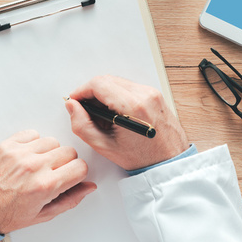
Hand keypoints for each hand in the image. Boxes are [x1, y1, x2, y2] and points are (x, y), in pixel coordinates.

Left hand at [0, 130, 95, 233]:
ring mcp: (20, 154)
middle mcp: (34, 167)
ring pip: (52, 141)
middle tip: (52, 175)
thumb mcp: (43, 215)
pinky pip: (32, 134)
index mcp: (45, 186)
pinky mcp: (7, 145)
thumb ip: (70, 200)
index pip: (80, 167)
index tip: (70, 178)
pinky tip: (27, 157)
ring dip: (49, 152)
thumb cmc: (6, 215)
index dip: (77, 174)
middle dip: (65, 164)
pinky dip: (33, 143)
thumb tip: (88, 187)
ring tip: (38, 166)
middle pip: (69, 152)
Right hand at [65, 75, 188, 170]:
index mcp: (133, 106)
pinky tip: (115, 114)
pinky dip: (117, 96)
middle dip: (91, 92)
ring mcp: (152, 92)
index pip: (99, 84)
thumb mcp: (105, 147)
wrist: (169, 161)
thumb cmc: (142, 158)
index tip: (75, 101)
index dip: (81, 91)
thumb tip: (72, 107)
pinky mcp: (155, 94)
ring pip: (117, 82)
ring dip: (104, 94)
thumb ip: (82, 125)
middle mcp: (144, 94)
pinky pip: (128, 87)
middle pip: (107, 80)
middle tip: (86, 110)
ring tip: (102, 116)